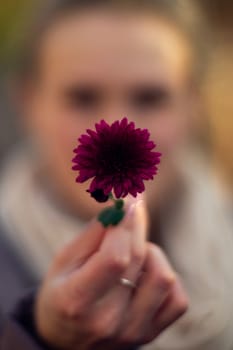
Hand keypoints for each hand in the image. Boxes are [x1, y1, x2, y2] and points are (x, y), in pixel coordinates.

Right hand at [35, 200, 187, 349]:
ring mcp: (132, 331)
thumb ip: (94, 233)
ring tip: (133, 252)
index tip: (127, 200)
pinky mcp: (150, 334)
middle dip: (136, 224)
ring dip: (150, 253)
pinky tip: (146, 272)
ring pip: (164, 276)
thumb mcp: (64, 261)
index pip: (115, 257)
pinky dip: (165, 277)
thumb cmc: (62, 293)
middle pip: (137, 258)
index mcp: (77, 301)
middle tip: (133, 206)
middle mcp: (107, 320)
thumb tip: (123, 205)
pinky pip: (177, 298)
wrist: (66, 340)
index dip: (124, 223)